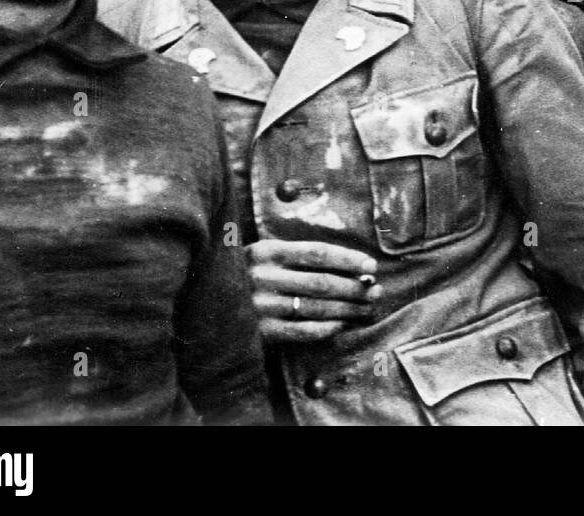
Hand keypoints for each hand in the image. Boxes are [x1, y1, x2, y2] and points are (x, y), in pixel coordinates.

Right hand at [246, 239, 381, 343]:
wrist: (207, 301)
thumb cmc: (249, 273)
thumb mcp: (266, 255)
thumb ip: (299, 256)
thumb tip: (352, 266)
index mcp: (267, 251)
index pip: (317, 253)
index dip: (348, 259)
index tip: (371, 266)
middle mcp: (263, 277)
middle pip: (321, 282)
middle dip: (354, 287)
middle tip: (376, 290)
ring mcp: (261, 306)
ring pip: (316, 308)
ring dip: (347, 309)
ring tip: (367, 308)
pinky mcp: (261, 331)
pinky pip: (303, 331)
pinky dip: (327, 328)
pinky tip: (342, 324)